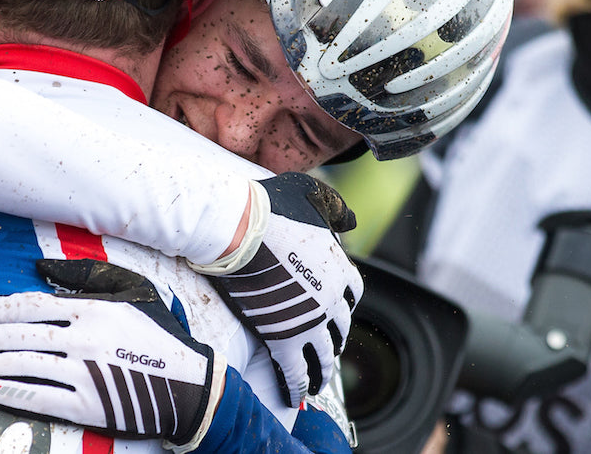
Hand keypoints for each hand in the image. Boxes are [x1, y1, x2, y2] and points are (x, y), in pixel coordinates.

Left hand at [0, 259, 226, 451]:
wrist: (193, 384)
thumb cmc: (160, 334)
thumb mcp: (133, 290)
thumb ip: (88, 277)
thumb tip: (42, 270)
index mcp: (91, 308)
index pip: (29, 306)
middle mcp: (84, 338)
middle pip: (17, 334)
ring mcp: (86, 373)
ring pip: (22, 365)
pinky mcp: (90, 406)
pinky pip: (43, 398)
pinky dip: (14, 393)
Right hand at [193, 172, 361, 407]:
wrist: (237, 227)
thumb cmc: (268, 207)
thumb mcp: (312, 196)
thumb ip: (334, 208)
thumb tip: (353, 221)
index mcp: (339, 265)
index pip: (353, 292)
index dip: (344, 303)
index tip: (335, 311)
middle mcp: (331, 297)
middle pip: (341, 327)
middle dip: (334, 340)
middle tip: (324, 349)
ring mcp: (310, 320)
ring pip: (323, 356)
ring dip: (321, 372)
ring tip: (314, 384)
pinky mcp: (284, 336)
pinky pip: (295, 369)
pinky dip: (296, 384)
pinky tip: (292, 393)